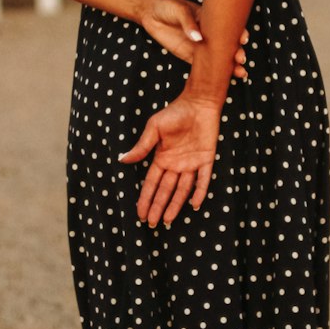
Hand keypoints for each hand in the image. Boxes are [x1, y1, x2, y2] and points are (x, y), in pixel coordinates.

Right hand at [118, 92, 221, 226]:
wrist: (198, 103)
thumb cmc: (174, 113)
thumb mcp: (154, 128)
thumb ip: (142, 146)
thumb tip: (123, 160)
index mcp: (162, 159)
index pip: (152, 184)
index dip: (146, 199)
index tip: (140, 214)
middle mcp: (175, 165)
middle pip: (165, 191)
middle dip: (158, 207)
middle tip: (152, 224)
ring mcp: (191, 164)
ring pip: (182, 190)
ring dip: (175, 205)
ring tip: (168, 221)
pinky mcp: (206, 160)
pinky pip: (203, 179)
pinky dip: (199, 192)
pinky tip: (195, 205)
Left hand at [138, 0, 247, 79]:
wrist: (150, 13)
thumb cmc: (167, 6)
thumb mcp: (179, 10)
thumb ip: (188, 23)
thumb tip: (198, 38)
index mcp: (210, 19)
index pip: (228, 26)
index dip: (238, 32)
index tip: (243, 39)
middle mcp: (209, 33)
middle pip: (227, 44)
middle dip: (237, 52)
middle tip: (241, 59)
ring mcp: (201, 46)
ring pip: (220, 57)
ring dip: (231, 65)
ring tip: (240, 73)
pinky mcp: (190, 56)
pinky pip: (205, 66)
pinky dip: (215, 73)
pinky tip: (224, 79)